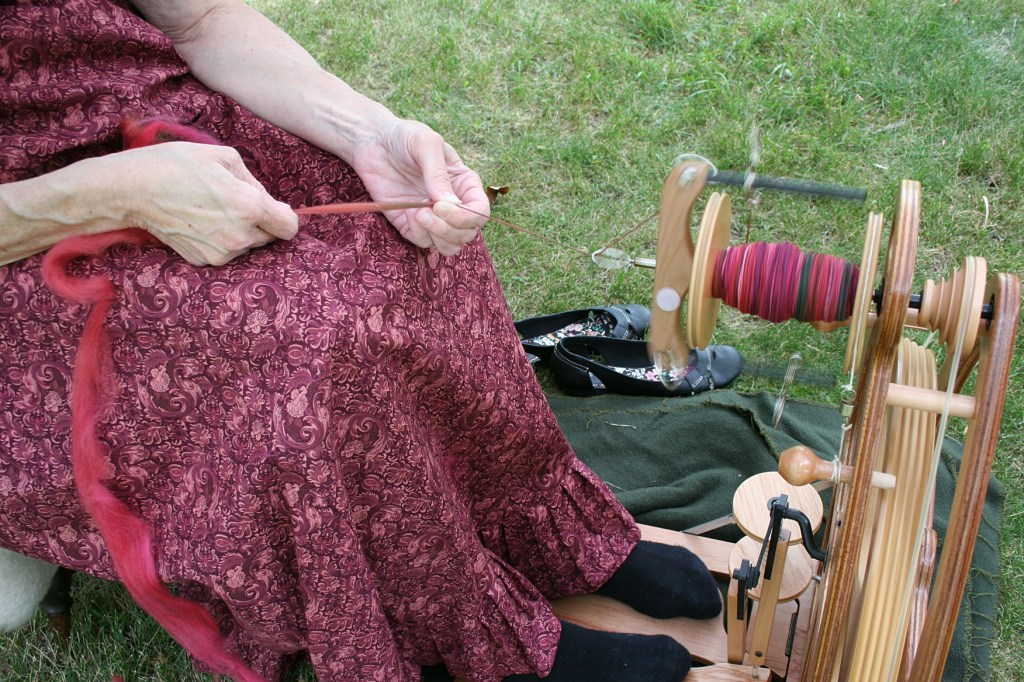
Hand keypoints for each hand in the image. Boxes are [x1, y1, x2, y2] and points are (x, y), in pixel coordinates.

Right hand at [114, 142, 297, 265]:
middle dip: (259, 221)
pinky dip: (219, 239)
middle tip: (232, 201)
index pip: (289, 227)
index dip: (284, 216)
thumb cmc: (177, 165)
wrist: (132, 189)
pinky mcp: (203, 260)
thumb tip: (268, 202)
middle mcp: (239, 236)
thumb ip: (255, 182)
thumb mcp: (224, 157)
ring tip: (211, 209)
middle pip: (269, 236)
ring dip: (239, 230)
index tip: (273, 208)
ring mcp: (221, 253)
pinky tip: (199, 222)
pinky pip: (225, 251)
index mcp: (249, 207)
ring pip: (247, 245)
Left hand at [348, 119, 489, 255]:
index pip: (480, 211)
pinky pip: (424, 242)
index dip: (466, 216)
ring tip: (419, 215)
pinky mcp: (411, 224)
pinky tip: (409, 215)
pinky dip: (419, 235)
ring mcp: (433, 216)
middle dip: (449, 229)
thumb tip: (451, 204)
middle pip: (467, 233)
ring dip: (438, 237)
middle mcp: (453, 204)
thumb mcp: (425, 143)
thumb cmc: (404, 137)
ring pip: (450, 245)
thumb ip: (438, 173)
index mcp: (464, 183)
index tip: (441, 206)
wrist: (372, 142)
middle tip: (425, 212)